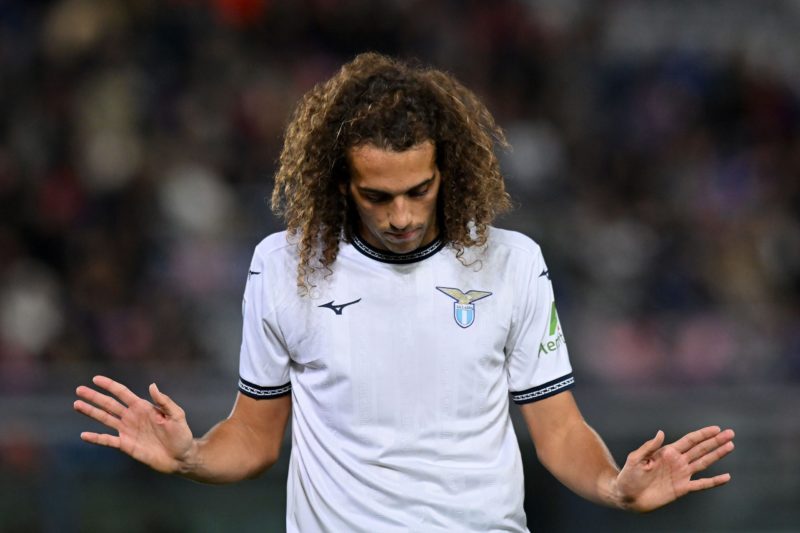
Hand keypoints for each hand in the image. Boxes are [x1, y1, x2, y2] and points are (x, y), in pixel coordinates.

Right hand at [74, 375, 194, 473]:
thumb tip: (152, 386)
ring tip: (77, 404)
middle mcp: (132, 417)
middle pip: (109, 404)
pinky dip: (96, 438)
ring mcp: (127, 431)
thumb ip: (164, 401)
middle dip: (94, 397)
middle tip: (79, 389)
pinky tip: (84, 435)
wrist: (181, 457)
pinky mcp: (126, 445)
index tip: (96, 379)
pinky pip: (108, 440)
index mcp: (143, 407)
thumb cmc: (181, 434)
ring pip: (105, 419)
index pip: (122, 393)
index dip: (110, 386)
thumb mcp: (177, 415)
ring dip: (91, 412)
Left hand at [614, 426, 734, 511]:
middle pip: (700, 449)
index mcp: (667, 452)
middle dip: (715, 441)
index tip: (716, 428)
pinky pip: (701, 484)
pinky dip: (714, 481)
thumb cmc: (629, 476)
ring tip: (730, 446)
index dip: (703, 434)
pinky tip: (726, 477)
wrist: (627, 496)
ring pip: (704, 463)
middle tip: (730, 433)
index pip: (689, 440)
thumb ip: (649, 446)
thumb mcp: (635, 458)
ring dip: (717, 455)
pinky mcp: (682, 489)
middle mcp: (677, 461)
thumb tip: (661, 433)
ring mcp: (681, 474)